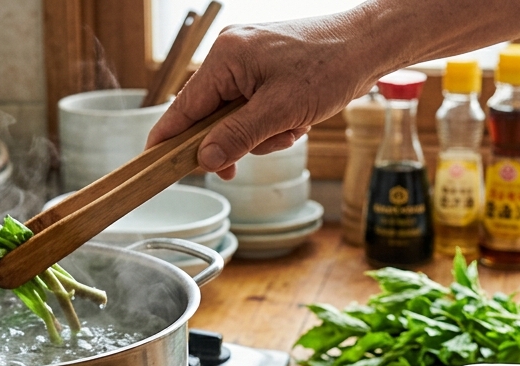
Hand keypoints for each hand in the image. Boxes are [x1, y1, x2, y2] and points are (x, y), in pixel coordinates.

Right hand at [147, 16, 382, 177]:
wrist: (366, 47)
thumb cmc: (328, 68)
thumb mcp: (281, 111)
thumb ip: (237, 136)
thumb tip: (204, 160)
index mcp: (225, 58)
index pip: (184, 107)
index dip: (169, 138)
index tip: (154, 164)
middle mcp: (230, 56)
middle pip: (212, 117)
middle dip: (241, 139)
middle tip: (268, 142)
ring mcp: (248, 64)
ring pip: (237, 119)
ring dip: (264, 134)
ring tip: (293, 125)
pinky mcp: (265, 72)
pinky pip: (255, 110)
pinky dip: (274, 124)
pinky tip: (297, 119)